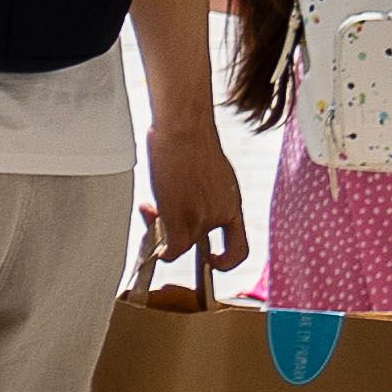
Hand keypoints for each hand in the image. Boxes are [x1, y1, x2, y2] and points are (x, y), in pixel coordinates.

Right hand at [142, 118, 245, 278]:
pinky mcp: (180, 218)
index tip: (211, 258)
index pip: (239, 249)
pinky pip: (170, 247)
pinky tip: (152, 230)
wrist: (185, 130)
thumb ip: (208, 196)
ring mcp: (201, 219)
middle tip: (164, 226)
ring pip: (182, 245)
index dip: (226, 261)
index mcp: (232, 206)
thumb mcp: (214, 175)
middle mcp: (220, 216)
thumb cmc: (194, 141)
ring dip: (164, 235)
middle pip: (200, 243)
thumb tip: (191, 202)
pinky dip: (161, 248)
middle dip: (179, 236)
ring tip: (153, 215)